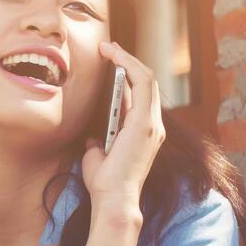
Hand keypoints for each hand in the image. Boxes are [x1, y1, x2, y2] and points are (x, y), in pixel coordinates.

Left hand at [81, 41, 163, 214]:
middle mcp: (153, 125)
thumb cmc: (105, 183)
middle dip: (128, 61)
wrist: (113, 198)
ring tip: (109, 47)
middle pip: (147, 83)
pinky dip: (129, 67)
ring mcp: (152, 124)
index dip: (127, 75)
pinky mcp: (145, 123)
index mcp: (143, 132)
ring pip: (147, 79)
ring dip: (128, 59)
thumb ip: (99, 144)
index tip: (110, 62)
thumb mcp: (98, 157)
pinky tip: (114, 57)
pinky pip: (143, 84)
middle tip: (109, 47)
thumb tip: (92, 139)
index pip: (140, 96)